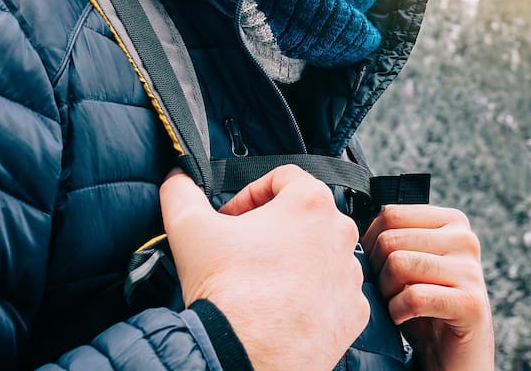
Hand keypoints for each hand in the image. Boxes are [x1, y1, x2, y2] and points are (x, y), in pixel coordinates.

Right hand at [160, 166, 368, 370]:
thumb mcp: (189, 227)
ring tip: (259, 282)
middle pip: (304, 215)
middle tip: (242, 250)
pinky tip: (282, 306)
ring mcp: (350, 276)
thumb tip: (177, 178)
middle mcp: (340, 234)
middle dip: (271, 228)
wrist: (248, 358)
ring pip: (320, 253)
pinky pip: (332, 292)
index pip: (283, 177)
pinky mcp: (353, 312)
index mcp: (310, 203)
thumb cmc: (228, 292)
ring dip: (293, 260)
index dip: (249, 194)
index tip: (232, 218)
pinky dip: (310, 294)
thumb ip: (181, 191)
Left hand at [362, 205, 493, 369]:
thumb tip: (351, 230)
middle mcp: (465, 239)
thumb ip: (393, 238)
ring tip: (397, 303)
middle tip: (388, 291)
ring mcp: (471, 270)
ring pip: (398, 264)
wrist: (453, 353)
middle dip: (378, 270)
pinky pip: (414, 297)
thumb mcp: (409, 261)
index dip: (371, 243)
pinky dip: (398, 312)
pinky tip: (404, 318)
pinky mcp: (470, 303)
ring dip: (386, 292)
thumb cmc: (424, 305)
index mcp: (451, 221)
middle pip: (390, 239)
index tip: (378, 267)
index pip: (390, 214)